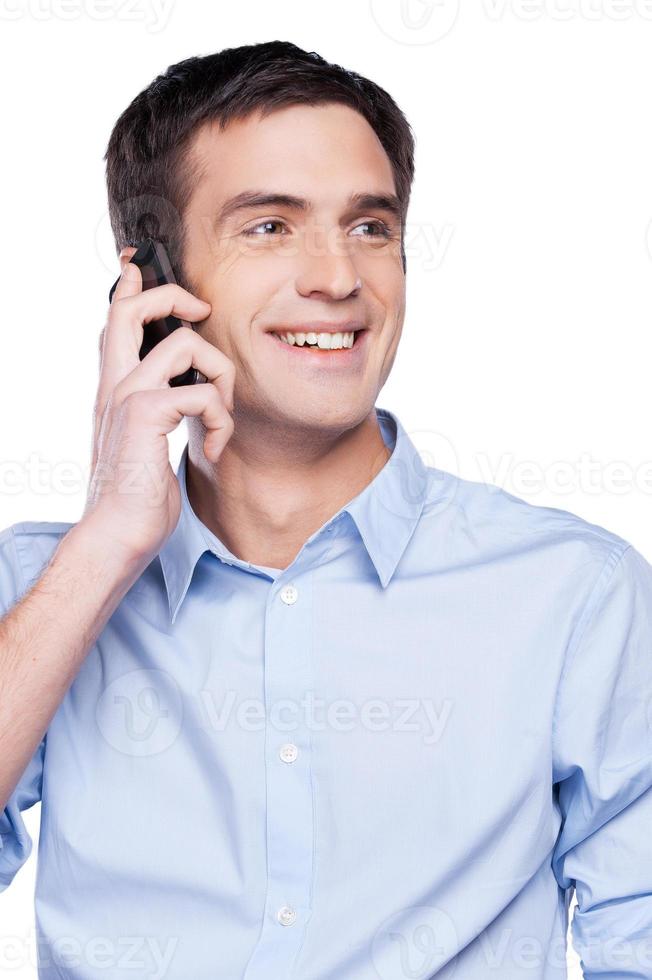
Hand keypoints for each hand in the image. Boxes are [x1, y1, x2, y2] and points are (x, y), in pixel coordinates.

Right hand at [82, 259, 234, 565]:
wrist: (119, 534)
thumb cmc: (138, 497)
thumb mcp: (146, 443)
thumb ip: (158, 411)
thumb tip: (187, 394)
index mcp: (114, 390)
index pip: (114, 323)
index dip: (128, 287)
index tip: (138, 264)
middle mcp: (115, 386)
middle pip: (132, 309)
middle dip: (173, 296)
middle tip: (202, 310)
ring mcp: (127, 397)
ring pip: (185, 344)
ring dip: (221, 379)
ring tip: (220, 420)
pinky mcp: (146, 414)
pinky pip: (203, 393)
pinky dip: (222, 421)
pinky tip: (216, 449)